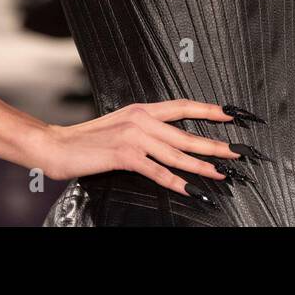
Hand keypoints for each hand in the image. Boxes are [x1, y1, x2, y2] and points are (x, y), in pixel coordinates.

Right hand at [41, 100, 243, 203]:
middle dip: (214, 144)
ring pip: (176, 153)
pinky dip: (176, 181)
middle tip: (236, 151)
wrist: (57, 145)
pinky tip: (190, 188)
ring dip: (201, 165)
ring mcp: (134, 136)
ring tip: (221, 172)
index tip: (230, 115)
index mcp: (141, 109)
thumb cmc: (88, 139)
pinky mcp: (125, 155)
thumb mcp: (120, 125)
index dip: (208, 109)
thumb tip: (167, 138)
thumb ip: (144, 128)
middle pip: (186, 132)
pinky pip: (157, 170)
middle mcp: (141, 119)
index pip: (182, 106)